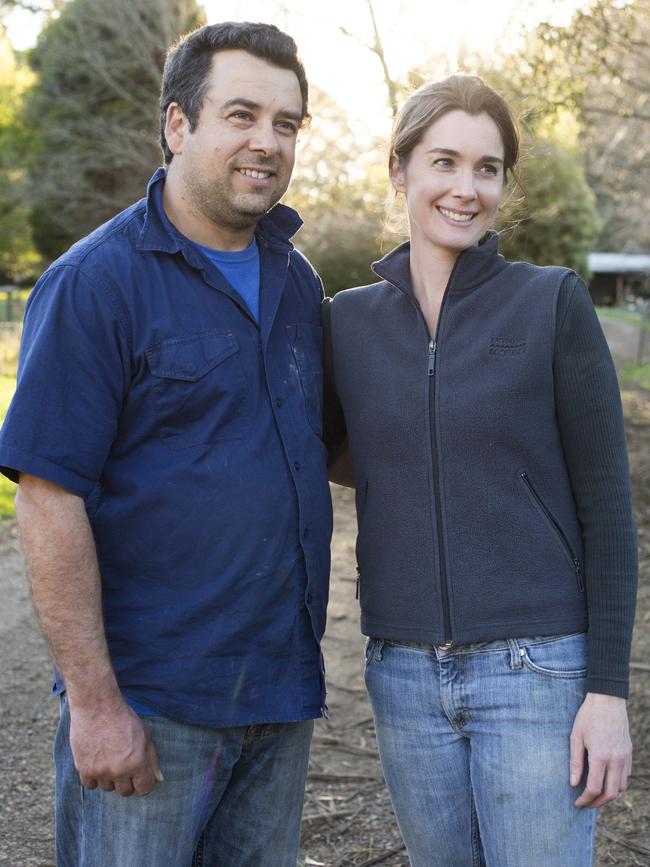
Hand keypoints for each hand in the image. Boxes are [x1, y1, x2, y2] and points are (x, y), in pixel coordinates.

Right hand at [69, 698, 163, 796]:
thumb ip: (152, 760)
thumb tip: (159, 780)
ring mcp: (100, 771)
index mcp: (137, 763)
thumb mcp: (145, 735)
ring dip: (110, 778)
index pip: (144, 789)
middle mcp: (119, 770)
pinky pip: (90, 785)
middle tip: (123, 764)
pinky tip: (97, 761)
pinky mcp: (83, 769)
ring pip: (107, 788)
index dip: (143, 782)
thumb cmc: (124, 719)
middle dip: (127, 781)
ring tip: (109, 758)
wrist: (97, 707)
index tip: (139, 775)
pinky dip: (94, 776)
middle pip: (125, 792)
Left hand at [570, 692, 631, 807]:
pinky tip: (606, 780)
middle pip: (610, 793)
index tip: (577, 802)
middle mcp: (616, 760)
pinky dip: (617, 784)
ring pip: (621, 787)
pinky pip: (626, 776)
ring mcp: (625, 757)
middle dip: (597, 803)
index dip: (585, 799)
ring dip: (609, 795)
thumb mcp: (575, 736)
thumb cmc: (588, 716)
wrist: (607, 700)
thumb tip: (573, 783)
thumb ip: (575, 762)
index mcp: (600, 756)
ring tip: (595, 794)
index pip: (594, 788)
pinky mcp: (629, 753)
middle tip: (586, 803)